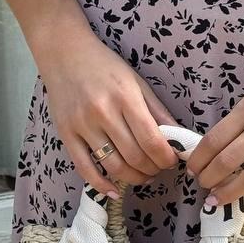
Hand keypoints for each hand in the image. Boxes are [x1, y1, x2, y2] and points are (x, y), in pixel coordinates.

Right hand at [35, 31, 180, 199]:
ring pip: (113, 165)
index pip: (151, 140)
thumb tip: (179, 137)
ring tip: (143, 176)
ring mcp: (82, 125)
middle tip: (159, 169)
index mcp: (125, 98)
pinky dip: (101, 184)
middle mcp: (103, 113)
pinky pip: (84, 168)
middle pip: (134, 156)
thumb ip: (158, 110)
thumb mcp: (137, 82)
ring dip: (133, 178)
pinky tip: (114, 189)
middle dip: (152, 169)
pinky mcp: (66, 134)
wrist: (64, 52)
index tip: (172, 161)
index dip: (166, 158)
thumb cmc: (105, 66)